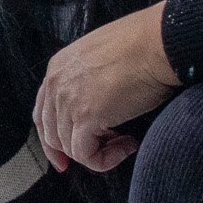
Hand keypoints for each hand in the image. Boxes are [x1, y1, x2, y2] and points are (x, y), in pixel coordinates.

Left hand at [33, 1, 177, 172]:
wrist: (159, 43)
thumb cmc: (144, 46)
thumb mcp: (101, 57)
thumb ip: (88, 80)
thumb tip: (96, 105)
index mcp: (58, 68)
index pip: (43, 113)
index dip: (53, 139)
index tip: (65, 156)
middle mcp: (56, 85)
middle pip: (52, 135)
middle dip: (74, 152)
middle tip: (103, 154)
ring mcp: (68, 101)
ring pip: (71, 148)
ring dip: (100, 152)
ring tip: (126, 141)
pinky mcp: (86, 117)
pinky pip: (86, 155)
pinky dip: (106, 159)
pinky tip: (129, 145)